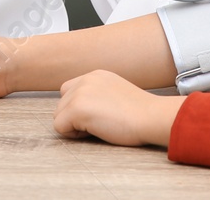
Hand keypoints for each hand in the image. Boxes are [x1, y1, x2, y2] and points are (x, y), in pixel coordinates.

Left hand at [54, 70, 183, 146]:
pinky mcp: (77, 108)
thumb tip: (84, 110)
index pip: (69, 91)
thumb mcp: (116, 93)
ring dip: (73, 126)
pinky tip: (94, 131)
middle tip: (99, 123)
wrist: (150, 117)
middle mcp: (85, 79)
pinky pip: (59, 127)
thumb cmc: (140, 113)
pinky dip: (73, 134)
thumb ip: (98, 94)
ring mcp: (80, 92)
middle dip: (74, 118)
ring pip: (58, 115)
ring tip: (98, 127)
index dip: (78, 108)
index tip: (97, 115)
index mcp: (95, 75)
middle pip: (61, 104)